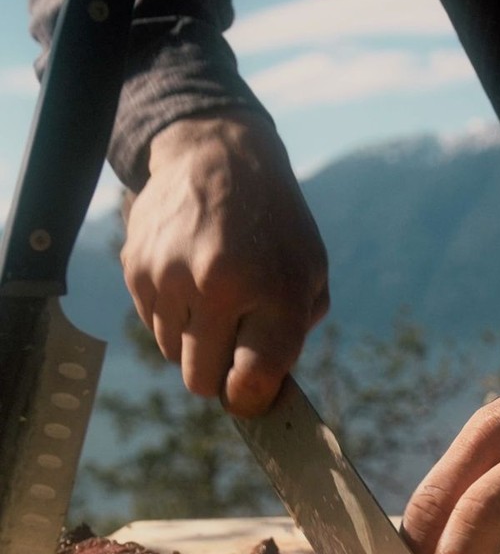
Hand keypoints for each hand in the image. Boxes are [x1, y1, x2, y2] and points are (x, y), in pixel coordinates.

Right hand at [120, 110, 328, 415]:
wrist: (218, 155)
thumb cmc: (274, 226)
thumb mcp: (309, 273)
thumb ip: (293, 337)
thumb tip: (260, 394)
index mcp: (272, 290)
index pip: (249, 383)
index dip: (250, 398)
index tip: (251, 392)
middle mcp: (217, 286)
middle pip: (201, 382)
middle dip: (218, 375)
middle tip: (233, 346)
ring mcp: (170, 277)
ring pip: (172, 356)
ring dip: (193, 342)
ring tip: (213, 298)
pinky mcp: (136, 268)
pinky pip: (152, 325)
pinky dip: (171, 315)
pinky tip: (190, 279)